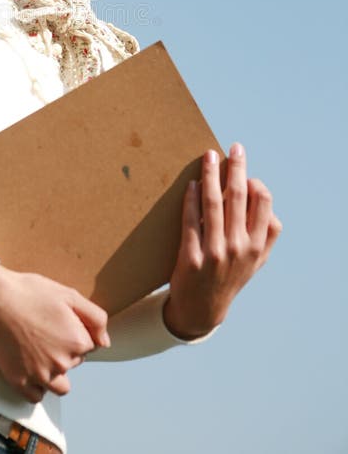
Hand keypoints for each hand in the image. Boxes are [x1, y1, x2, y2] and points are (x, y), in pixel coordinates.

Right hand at [0, 264, 109, 402]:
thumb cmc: (30, 292)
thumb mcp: (69, 295)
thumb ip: (96, 318)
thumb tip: (105, 343)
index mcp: (77, 341)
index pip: (89, 345)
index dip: (75, 330)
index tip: (58, 320)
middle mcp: (61, 363)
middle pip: (74, 363)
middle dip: (65, 349)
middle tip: (45, 329)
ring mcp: (39, 375)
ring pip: (60, 386)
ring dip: (55, 372)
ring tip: (40, 351)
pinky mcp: (19, 381)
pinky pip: (37, 396)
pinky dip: (37, 386)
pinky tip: (30, 366)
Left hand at [164, 142, 281, 339]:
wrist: (202, 309)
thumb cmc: (230, 277)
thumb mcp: (256, 261)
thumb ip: (267, 235)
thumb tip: (267, 202)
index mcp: (257, 246)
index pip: (264, 204)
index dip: (256, 183)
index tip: (246, 170)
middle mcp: (239, 248)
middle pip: (239, 197)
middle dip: (236, 168)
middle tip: (233, 148)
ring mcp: (214, 252)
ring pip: (213, 203)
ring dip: (210, 175)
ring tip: (208, 157)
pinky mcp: (191, 256)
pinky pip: (191, 219)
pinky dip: (191, 198)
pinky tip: (191, 185)